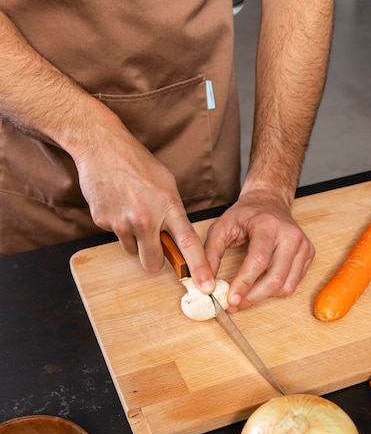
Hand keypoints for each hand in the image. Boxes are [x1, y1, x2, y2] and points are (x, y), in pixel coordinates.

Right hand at [74, 109, 214, 292]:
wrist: (101, 147)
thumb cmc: (137, 163)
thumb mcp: (167, 185)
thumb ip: (173, 213)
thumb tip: (177, 237)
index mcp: (168, 207)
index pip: (187, 243)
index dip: (198, 267)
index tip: (205, 286)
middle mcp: (145, 219)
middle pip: (152, 262)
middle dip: (154, 259)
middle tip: (152, 242)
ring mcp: (122, 222)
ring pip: (132, 251)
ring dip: (134, 240)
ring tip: (131, 211)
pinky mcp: (103, 222)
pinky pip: (115, 236)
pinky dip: (117, 225)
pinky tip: (117, 204)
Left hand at [203, 189, 314, 310]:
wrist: (269, 202)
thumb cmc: (245, 215)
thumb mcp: (220, 228)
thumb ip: (210, 254)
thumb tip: (206, 284)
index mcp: (268, 225)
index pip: (258, 260)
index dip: (244, 283)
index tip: (231, 299)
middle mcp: (290, 235)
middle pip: (275, 278)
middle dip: (253, 297)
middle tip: (235, 305)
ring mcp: (303, 245)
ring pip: (286, 285)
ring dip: (263, 297)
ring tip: (245, 297)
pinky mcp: (308, 254)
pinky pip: (293, 283)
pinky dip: (275, 291)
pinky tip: (260, 287)